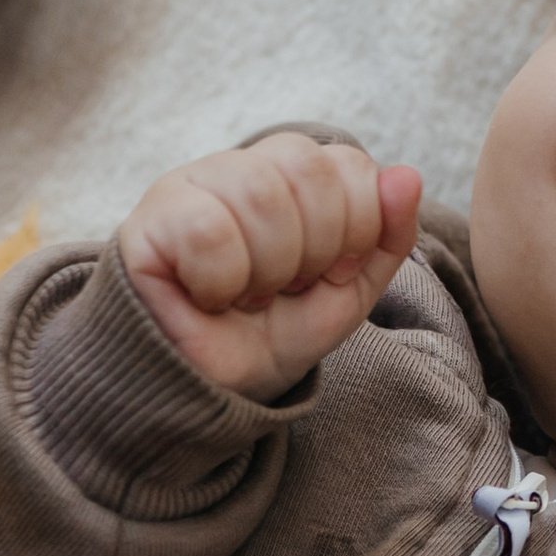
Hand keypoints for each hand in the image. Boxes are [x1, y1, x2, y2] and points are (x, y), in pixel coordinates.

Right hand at [118, 135, 423, 401]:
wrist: (209, 394)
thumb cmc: (270, 336)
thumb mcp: (347, 293)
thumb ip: (386, 237)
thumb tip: (408, 176)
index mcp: (289, 176)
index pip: (346, 161)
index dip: (355, 226)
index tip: (331, 273)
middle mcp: (240, 168)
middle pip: (308, 167)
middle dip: (315, 248)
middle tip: (286, 288)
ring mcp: (190, 187)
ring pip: (260, 194)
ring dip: (268, 270)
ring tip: (247, 297)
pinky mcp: (148, 223)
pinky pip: (208, 230)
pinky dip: (222, 281)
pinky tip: (209, 298)